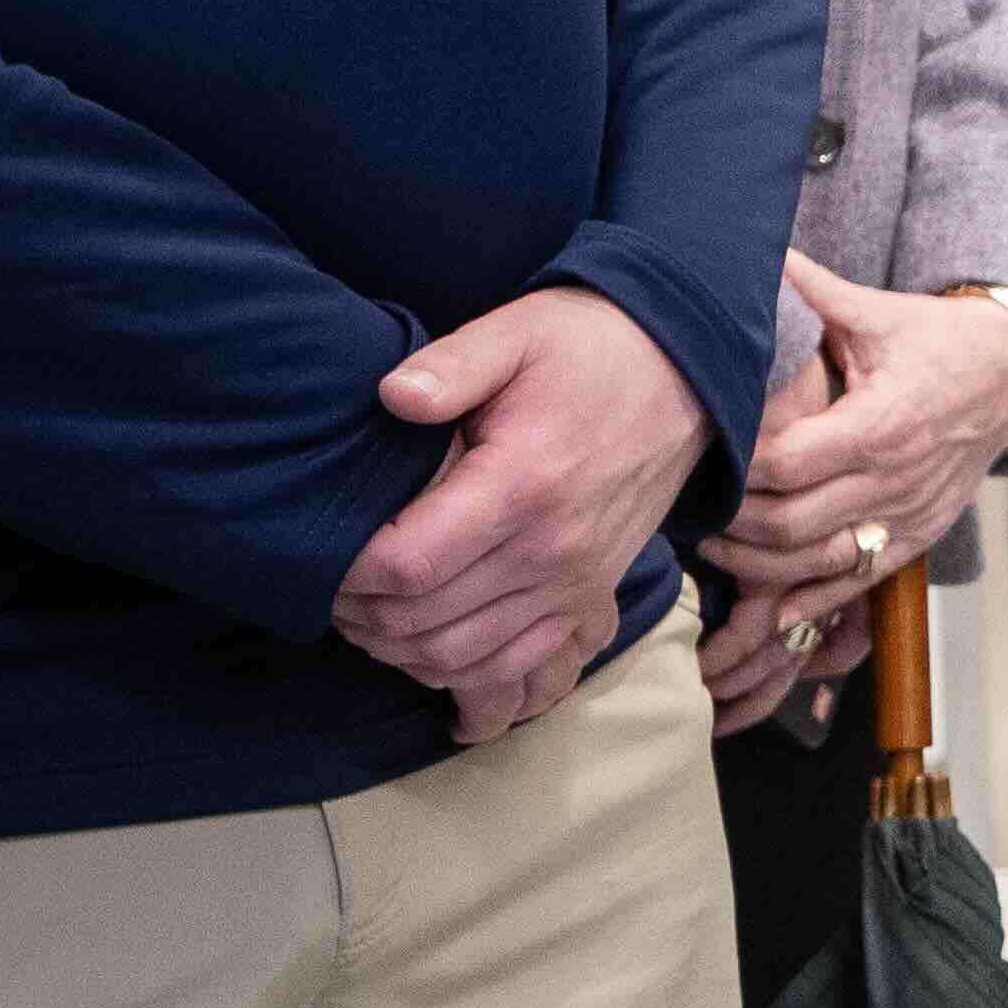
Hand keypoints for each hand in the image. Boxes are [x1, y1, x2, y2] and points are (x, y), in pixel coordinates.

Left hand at [338, 286, 712, 749]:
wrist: (683, 377)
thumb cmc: (587, 349)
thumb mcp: (516, 333)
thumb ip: (450, 365)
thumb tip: (392, 396)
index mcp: (522, 485)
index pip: (407, 565)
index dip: (347, 572)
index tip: (323, 549)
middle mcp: (552, 550)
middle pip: (424, 623)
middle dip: (360, 615)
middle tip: (328, 586)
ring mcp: (576, 582)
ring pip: (463, 658)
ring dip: (401, 650)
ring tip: (366, 614)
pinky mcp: (592, 598)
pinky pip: (518, 667)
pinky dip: (463, 674)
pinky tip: (426, 649)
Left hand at [697, 260, 1007, 721]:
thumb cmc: (941, 338)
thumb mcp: (876, 312)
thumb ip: (809, 290)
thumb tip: (750, 248)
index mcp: (883, 422)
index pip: (788, 464)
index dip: (738, 469)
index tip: (705, 456)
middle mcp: (897, 478)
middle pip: (792, 523)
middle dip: (734, 523)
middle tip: (691, 509)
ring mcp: (910, 513)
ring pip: (819, 561)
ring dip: (761, 565)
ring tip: (716, 548)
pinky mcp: (920, 534)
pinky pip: (858, 580)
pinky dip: (812, 599)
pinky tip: (772, 605)